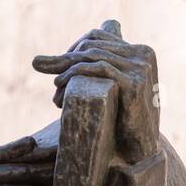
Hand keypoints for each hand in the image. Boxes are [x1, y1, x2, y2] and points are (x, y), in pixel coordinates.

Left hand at [32, 20, 159, 163]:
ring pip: (93, 56)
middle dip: (65, 58)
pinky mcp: (134, 84)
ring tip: (54, 84)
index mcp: (140, 51)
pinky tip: (62, 84)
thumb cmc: (122, 122)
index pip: (98, 35)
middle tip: (43, 68)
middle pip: (93, 45)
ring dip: (67, 68)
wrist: (141, 150)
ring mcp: (141, 68)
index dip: (73, 46)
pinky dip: (76, 73)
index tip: (58, 64)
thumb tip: (46, 59)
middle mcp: (143, 55)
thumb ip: (94, 70)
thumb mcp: (110, 89)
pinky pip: (100, 69)